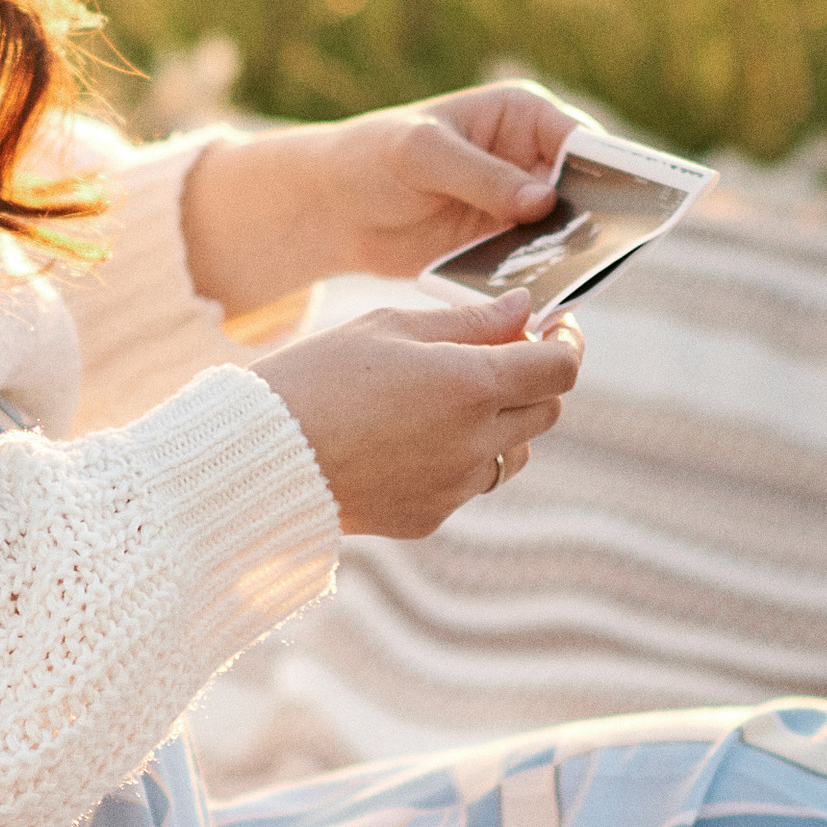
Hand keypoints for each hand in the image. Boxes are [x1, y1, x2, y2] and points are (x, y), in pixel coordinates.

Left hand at [180, 82, 578, 317]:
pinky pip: (537, 266)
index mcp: (524, 116)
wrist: (337, 208)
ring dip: (572, 259)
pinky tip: (544, 301)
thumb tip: (544, 199)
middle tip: (610, 253)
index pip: (583, 140)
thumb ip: (481, 176)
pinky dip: (542, 283)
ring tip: (576, 282)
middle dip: (598, 222)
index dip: (613, 170)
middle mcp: (533, 159)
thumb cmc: (374, 157)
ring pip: (567, 235)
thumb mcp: (422, 155)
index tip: (634, 201)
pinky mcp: (505, 249)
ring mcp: (522, 208)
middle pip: (588, 192)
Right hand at [257, 290, 582, 536]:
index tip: (554, 328)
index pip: (559, 367)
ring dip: (502, 423)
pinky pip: (468, 484)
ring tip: (446, 401)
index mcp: (471, 383)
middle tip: (498, 355)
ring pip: (515, 453)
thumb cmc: (318, 377)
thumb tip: (526, 309)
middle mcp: (475, 442)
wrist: (260, 457)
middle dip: (534, 379)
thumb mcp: (391, 327)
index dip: (566, 343)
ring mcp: (455, 486)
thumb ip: (470, 321)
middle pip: (546, 410)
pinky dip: (459, 458)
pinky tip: (408, 439)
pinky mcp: (430, 516)